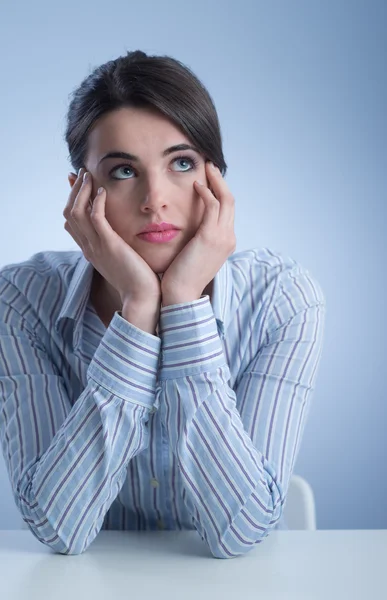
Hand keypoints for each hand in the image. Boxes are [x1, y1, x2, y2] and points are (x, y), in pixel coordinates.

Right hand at [64, 168, 161, 304]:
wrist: (142, 298)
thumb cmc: (138, 281)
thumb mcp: (121, 261)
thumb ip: (116, 246)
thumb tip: (120, 236)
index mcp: (91, 250)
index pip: (72, 222)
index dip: (72, 201)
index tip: (78, 184)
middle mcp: (89, 247)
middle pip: (69, 213)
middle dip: (74, 190)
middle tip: (81, 173)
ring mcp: (96, 246)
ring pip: (76, 212)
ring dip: (81, 191)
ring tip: (88, 175)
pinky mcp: (109, 245)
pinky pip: (95, 219)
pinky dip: (96, 202)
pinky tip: (103, 191)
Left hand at [160, 161, 235, 304]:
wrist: (181, 295)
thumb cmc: (181, 278)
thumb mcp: (194, 256)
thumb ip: (196, 241)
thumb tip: (188, 231)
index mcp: (226, 243)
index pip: (227, 211)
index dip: (220, 193)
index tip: (210, 180)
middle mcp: (228, 238)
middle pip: (231, 201)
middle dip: (221, 181)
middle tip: (210, 166)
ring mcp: (222, 237)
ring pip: (226, 199)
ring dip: (216, 181)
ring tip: (205, 168)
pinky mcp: (210, 236)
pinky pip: (212, 206)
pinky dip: (207, 192)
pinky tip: (196, 185)